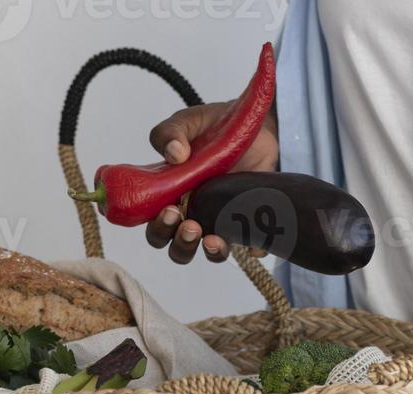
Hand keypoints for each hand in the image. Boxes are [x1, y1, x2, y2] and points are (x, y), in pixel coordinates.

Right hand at [144, 101, 278, 264]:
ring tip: (211, 239)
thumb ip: (171, 132)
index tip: (169, 212)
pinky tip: (251, 241)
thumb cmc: (214, 128)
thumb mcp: (189, 122)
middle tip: (190, 225)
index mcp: (171, 196)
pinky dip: (251, 249)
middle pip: (177, 247)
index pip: (156, 226)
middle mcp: (193, 214)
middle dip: (180, 242)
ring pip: (208, 252)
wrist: (256, 127)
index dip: (159, 228)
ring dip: (207, 251)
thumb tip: (174, 153)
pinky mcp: (247, 222)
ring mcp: (220, 220)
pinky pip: (250, 247)